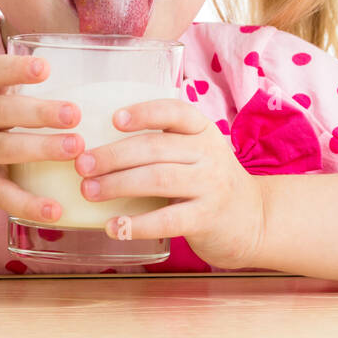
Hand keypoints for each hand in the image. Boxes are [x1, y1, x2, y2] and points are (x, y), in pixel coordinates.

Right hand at [0, 55, 84, 219]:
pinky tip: (55, 209)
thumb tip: (83, 84)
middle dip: (40, 112)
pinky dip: (29, 203)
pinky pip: (4, 194)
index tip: (45, 67)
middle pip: (4, 111)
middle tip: (75, 113)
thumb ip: (18, 94)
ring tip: (76, 148)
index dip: (17, 69)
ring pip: (6, 148)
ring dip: (42, 148)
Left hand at [73, 99, 267, 269]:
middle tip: (82, 164)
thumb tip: (98, 144)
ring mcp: (210, 186)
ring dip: (118, 184)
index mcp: (202, 130)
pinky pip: (167, 220)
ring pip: (157, 179)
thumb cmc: (208, 182)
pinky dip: (136, 224)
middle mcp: (209, 153)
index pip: (174, 111)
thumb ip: (162, 145)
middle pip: (155, 148)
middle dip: (113, 155)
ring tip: (89, 191)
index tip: (114, 119)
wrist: (254, 220)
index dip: (144, 113)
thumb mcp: (196, 153)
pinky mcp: (207, 219)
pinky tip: (113, 226)